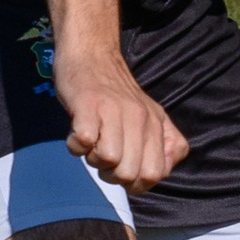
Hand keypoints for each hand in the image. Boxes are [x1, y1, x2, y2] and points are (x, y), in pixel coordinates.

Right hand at [55, 50, 187, 193]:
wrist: (92, 55)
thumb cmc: (116, 93)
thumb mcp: (150, 116)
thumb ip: (163, 143)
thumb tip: (161, 173)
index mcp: (157, 125)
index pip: (157, 173)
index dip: (137, 184)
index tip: (123, 171)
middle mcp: (140, 118)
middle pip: (130, 173)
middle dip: (112, 175)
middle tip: (103, 157)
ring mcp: (114, 111)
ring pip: (108, 159)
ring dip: (92, 159)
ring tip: (91, 143)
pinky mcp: (88, 105)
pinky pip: (84, 141)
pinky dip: (75, 146)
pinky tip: (77, 134)